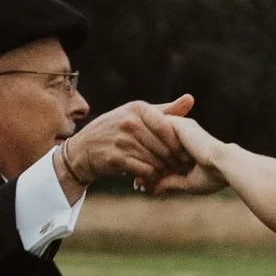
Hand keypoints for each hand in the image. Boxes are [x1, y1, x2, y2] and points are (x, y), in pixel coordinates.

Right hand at [58, 93, 198, 195]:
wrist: (85, 148)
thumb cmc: (118, 130)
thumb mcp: (138, 115)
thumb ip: (166, 111)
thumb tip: (190, 99)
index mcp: (137, 108)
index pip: (167, 127)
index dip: (179, 143)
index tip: (187, 153)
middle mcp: (129, 122)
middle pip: (163, 146)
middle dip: (174, 159)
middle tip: (181, 166)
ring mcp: (121, 140)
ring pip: (156, 160)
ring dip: (164, 169)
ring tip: (168, 172)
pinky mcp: (116, 158)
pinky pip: (145, 171)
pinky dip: (152, 176)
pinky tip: (152, 176)